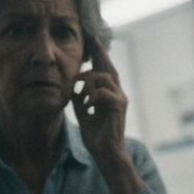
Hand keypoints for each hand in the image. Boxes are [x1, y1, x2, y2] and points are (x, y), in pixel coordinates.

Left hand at [74, 37, 143, 193]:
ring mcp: (120, 99)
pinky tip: (85, 104)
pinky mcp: (118, 107)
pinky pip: (103, 92)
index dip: (100, 56)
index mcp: (110, 95)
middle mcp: (118, 94)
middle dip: (100, 53)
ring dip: (87, 82)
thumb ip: (80, 99)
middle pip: (109, 68)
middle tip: (92, 40)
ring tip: (79, 91)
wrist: (105, 153)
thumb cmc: (96, 136)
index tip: (93, 41)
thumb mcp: (84, 112)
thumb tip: (73, 88)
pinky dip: (91, 96)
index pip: (106, 71)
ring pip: (104, 78)